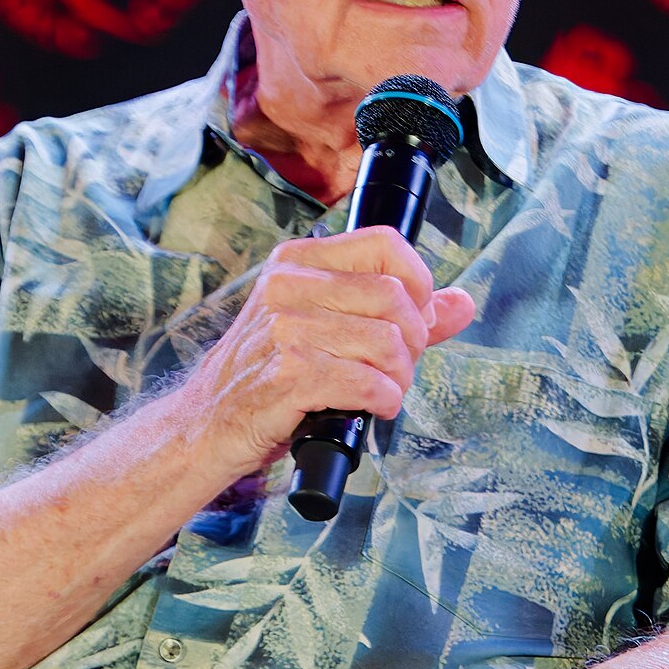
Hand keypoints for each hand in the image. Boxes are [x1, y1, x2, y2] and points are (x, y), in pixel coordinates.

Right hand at [175, 225, 475, 479]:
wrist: (207, 424)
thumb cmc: (267, 376)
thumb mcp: (324, 329)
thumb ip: (397, 314)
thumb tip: (462, 303)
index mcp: (298, 262)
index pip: (385, 244)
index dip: (419, 283)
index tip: (415, 318)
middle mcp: (289, 286)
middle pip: (394, 297)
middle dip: (414, 342)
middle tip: (398, 367)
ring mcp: (286, 329)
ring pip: (387, 343)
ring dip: (399, 379)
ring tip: (382, 391)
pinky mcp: (289, 375)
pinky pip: (368, 383)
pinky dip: (384, 402)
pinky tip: (371, 408)